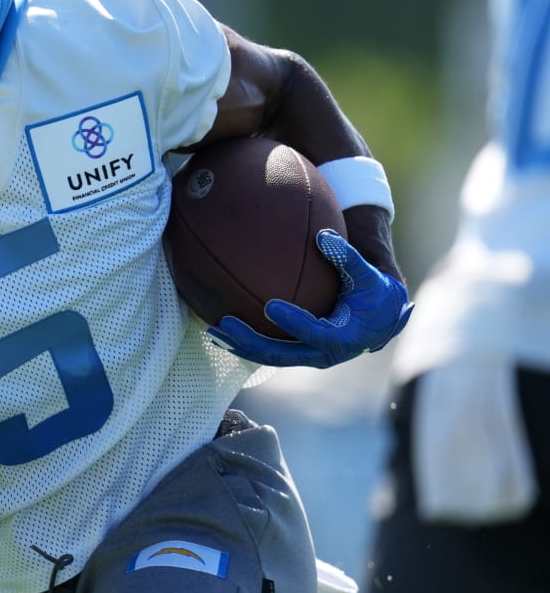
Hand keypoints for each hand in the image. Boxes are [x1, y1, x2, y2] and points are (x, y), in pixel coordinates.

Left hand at [208, 229, 413, 368]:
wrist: (379, 319)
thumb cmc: (374, 292)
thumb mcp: (368, 275)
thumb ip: (348, 258)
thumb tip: (323, 235)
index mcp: (343, 338)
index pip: (315, 333)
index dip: (294, 322)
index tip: (271, 306)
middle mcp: (323, 354)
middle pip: (283, 354)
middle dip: (252, 341)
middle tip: (226, 323)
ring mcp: (308, 356)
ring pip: (270, 357)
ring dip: (241, 346)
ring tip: (213, 330)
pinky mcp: (297, 353)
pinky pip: (268, 351)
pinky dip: (245, 343)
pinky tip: (219, 330)